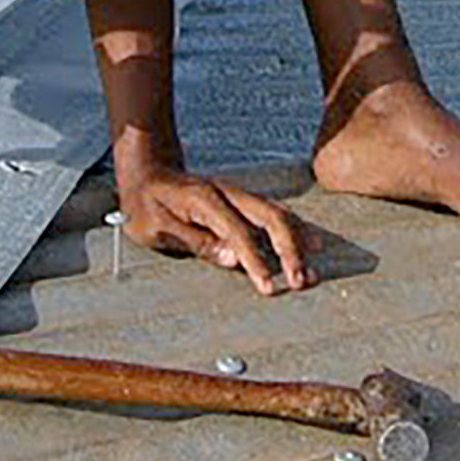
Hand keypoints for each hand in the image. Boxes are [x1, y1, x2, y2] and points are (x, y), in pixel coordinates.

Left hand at [118, 166, 312, 294]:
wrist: (147, 173)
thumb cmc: (146, 205)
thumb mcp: (155, 227)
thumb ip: (195, 241)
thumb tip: (233, 259)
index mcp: (205, 200)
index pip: (239, 233)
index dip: (256, 261)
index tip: (269, 288)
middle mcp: (229, 194)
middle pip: (271, 217)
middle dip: (290, 250)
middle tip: (301, 281)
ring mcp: (238, 196)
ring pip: (279, 214)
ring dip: (299, 242)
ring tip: (314, 270)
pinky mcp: (242, 203)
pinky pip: (274, 215)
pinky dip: (295, 231)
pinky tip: (311, 245)